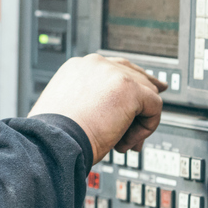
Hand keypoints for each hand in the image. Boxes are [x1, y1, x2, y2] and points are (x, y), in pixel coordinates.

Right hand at [29, 55, 165, 163]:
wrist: (53, 142)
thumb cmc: (55, 135)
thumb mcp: (68, 111)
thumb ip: (89, 103)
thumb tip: (112, 113)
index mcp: (78, 68)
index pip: (113, 70)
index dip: (127, 89)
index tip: (136, 104)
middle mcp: (95, 64)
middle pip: (134, 77)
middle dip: (140, 105)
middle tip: (136, 132)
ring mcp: (114, 73)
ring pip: (147, 93)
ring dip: (137, 122)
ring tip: (120, 143)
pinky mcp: (130, 88)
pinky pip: (154, 107)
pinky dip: (145, 129)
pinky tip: (124, 142)